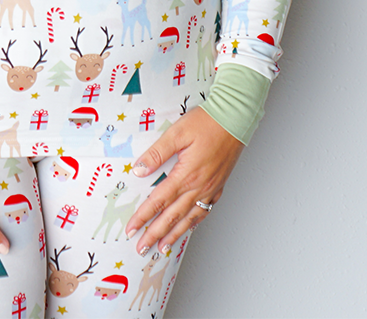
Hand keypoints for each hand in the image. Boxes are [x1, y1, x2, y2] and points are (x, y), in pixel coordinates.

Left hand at [124, 108, 243, 254]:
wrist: (235, 119)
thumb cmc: (207, 122)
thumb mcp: (177, 132)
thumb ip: (157, 153)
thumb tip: (139, 169)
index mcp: (186, 174)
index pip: (159, 201)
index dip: (143, 217)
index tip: (132, 229)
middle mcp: (199, 186)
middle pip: (172, 216)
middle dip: (155, 234)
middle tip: (142, 248)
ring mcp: (210, 188)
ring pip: (189, 218)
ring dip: (174, 234)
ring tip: (162, 248)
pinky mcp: (219, 186)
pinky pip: (204, 210)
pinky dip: (194, 223)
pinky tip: (188, 227)